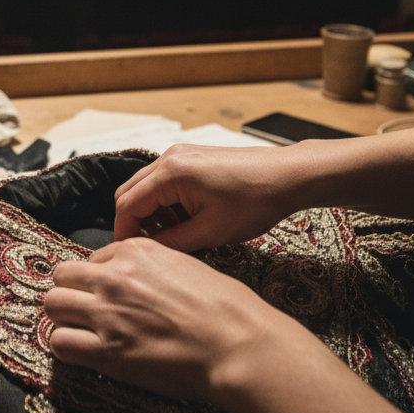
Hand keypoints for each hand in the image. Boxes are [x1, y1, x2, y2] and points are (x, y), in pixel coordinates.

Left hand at [44, 238, 277, 403]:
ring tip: (80, 330)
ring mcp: (107, 312)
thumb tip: (136, 278)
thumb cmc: (224, 307)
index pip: (94, 258)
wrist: (236, 342)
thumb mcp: (185, 265)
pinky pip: (59, 342)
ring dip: (63, 317)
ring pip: (52, 304)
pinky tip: (82, 352)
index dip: (98, 278)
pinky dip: (65, 346)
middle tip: (85, 310)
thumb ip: (151, 266)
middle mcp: (115, 276)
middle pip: (63, 275)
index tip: (109, 295)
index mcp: (136, 251)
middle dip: (71, 292)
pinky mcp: (106, 349)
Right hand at [113, 143, 305, 250]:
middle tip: (147, 250)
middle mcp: (168, 158)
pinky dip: (165, 204)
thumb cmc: (255, 202)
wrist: (288, 176)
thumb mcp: (210, 232)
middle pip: (130, 193)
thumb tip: (145, 254)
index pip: (127, 205)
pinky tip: (185, 222)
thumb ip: (172, 243)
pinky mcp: (191, 158)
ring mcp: (179, 155)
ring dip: (151, 214)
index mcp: (170, 173)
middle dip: (134, 223)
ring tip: (173, 238)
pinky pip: (164, 182)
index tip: (129, 257)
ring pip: (146, 188)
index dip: (124, 233)